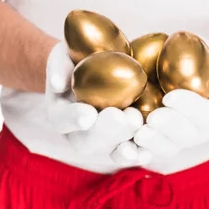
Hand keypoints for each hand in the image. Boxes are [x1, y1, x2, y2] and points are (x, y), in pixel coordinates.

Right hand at [45, 42, 151, 165]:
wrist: (96, 69)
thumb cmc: (76, 59)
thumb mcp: (64, 56)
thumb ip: (60, 67)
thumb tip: (58, 83)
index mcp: (60, 114)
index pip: (62, 120)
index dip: (73, 119)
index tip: (88, 114)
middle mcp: (78, 134)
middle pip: (87, 142)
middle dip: (105, 131)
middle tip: (119, 117)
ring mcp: (101, 141)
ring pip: (110, 150)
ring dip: (123, 141)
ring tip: (137, 124)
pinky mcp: (123, 141)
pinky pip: (130, 151)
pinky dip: (139, 152)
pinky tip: (149, 148)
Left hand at [134, 38, 208, 155]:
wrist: (186, 66)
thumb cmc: (206, 59)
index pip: (207, 116)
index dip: (189, 109)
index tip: (169, 97)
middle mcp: (199, 131)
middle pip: (187, 137)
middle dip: (169, 129)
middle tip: (153, 118)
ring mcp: (178, 139)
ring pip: (168, 148)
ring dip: (154, 144)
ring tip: (139, 135)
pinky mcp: (157, 140)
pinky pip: (148, 152)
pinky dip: (137, 153)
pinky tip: (125, 149)